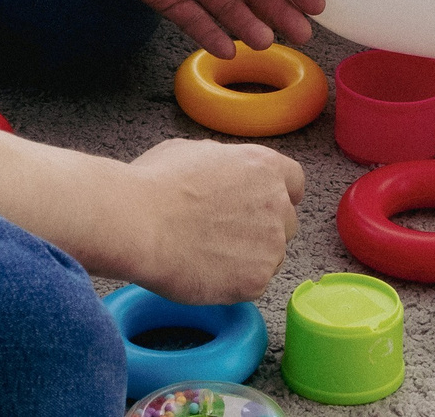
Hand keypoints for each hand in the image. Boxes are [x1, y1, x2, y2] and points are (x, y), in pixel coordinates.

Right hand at [117, 138, 305, 303]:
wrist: (140, 223)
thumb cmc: (155, 185)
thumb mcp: (193, 150)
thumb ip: (223, 162)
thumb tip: (222, 172)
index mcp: (264, 166)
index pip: (295, 183)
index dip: (278, 196)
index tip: (261, 207)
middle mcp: (276, 203)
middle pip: (286, 223)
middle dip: (264, 230)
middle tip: (227, 236)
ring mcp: (271, 244)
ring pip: (272, 257)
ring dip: (250, 258)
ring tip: (210, 256)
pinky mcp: (257, 280)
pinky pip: (254, 284)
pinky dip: (234, 284)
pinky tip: (206, 273)